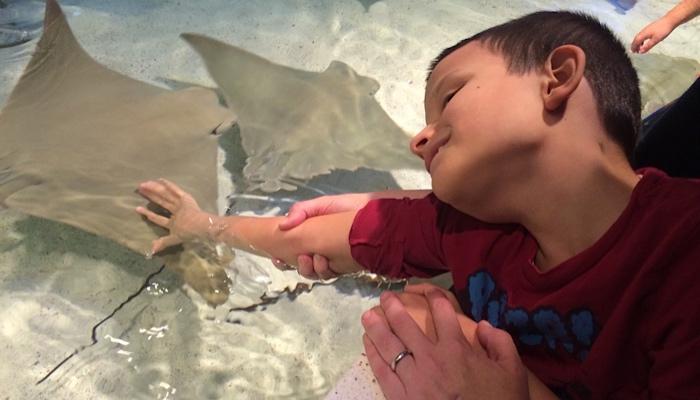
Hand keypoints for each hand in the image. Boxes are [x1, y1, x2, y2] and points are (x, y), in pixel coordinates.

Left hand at [136, 179, 209, 254]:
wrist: (201, 226)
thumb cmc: (189, 232)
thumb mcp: (174, 239)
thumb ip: (164, 242)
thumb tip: (152, 250)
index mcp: (174, 221)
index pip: (158, 218)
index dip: (148, 213)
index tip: (138, 208)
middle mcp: (177, 211)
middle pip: (161, 202)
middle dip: (150, 196)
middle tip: (140, 189)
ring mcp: (180, 204)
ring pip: (165, 195)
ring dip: (154, 189)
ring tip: (143, 184)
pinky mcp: (185, 197)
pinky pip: (175, 190)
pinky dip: (168, 185)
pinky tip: (159, 180)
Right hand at [272, 193, 372, 277]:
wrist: (373, 215)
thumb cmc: (347, 207)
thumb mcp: (321, 204)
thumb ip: (301, 211)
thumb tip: (282, 225)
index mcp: (311, 236)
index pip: (291, 251)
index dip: (281, 258)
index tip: (276, 257)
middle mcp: (319, 250)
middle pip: (301, 266)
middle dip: (296, 266)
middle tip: (300, 258)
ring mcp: (331, 259)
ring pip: (314, 273)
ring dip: (309, 269)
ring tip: (313, 257)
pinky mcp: (343, 266)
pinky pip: (329, 275)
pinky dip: (323, 270)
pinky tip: (325, 260)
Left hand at [362, 290, 528, 399]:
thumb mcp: (511, 371)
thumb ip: (500, 342)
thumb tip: (483, 325)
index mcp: (457, 349)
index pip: (442, 313)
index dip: (433, 297)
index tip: (426, 291)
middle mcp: (431, 359)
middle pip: (406, 325)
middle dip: (394, 307)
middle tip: (385, 297)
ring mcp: (414, 379)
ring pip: (389, 346)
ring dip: (377, 327)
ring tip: (367, 315)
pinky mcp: (401, 398)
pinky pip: (382, 372)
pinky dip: (373, 355)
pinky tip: (367, 343)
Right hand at [631, 17, 674, 52]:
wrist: (669, 20)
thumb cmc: (663, 30)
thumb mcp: (656, 40)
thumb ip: (648, 46)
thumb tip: (641, 51)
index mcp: (644, 34)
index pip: (636, 42)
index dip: (634, 47)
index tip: (633, 52)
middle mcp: (643, 31)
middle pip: (636, 39)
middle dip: (634, 45)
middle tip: (635, 51)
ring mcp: (646, 29)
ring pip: (639, 36)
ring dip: (638, 42)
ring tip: (640, 47)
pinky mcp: (649, 28)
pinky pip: (642, 34)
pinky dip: (641, 39)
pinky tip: (645, 41)